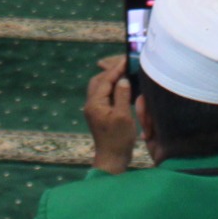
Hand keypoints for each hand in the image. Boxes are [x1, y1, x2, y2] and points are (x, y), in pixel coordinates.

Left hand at [83, 55, 138, 174]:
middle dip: (111, 72)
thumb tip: (123, 80)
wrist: (112, 159)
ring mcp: (94, 110)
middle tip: (125, 66)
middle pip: (98, 81)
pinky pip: (103, 96)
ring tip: (125, 75)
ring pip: (100, 88)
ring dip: (111, 80)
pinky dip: (112, 89)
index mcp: (95, 103)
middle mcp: (91, 104)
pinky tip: (122, 89)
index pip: (105, 80)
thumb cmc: (118, 139)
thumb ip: (122, 95)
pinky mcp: (98, 115)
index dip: (116, 69)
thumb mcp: (123, 116)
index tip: (126, 59)